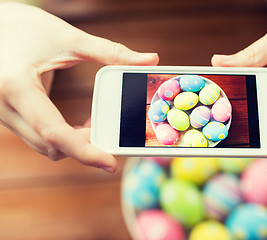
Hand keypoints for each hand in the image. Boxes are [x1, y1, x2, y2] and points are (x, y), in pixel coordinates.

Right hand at [0, 2, 158, 172]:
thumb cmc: (26, 27)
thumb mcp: (68, 38)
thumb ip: (111, 52)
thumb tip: (151, 59)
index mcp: (17, 87)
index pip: (55, 133)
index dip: (85, 152)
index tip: (111, 163)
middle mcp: (5, 107)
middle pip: (51, 146)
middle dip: (84, 146)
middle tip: (113, 133)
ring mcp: (4, 114)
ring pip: (44, 145)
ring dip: (73, 142)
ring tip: (98, 123)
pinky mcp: (10, 115)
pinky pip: (40, 136)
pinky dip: (63, 136)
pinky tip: (80, 122)